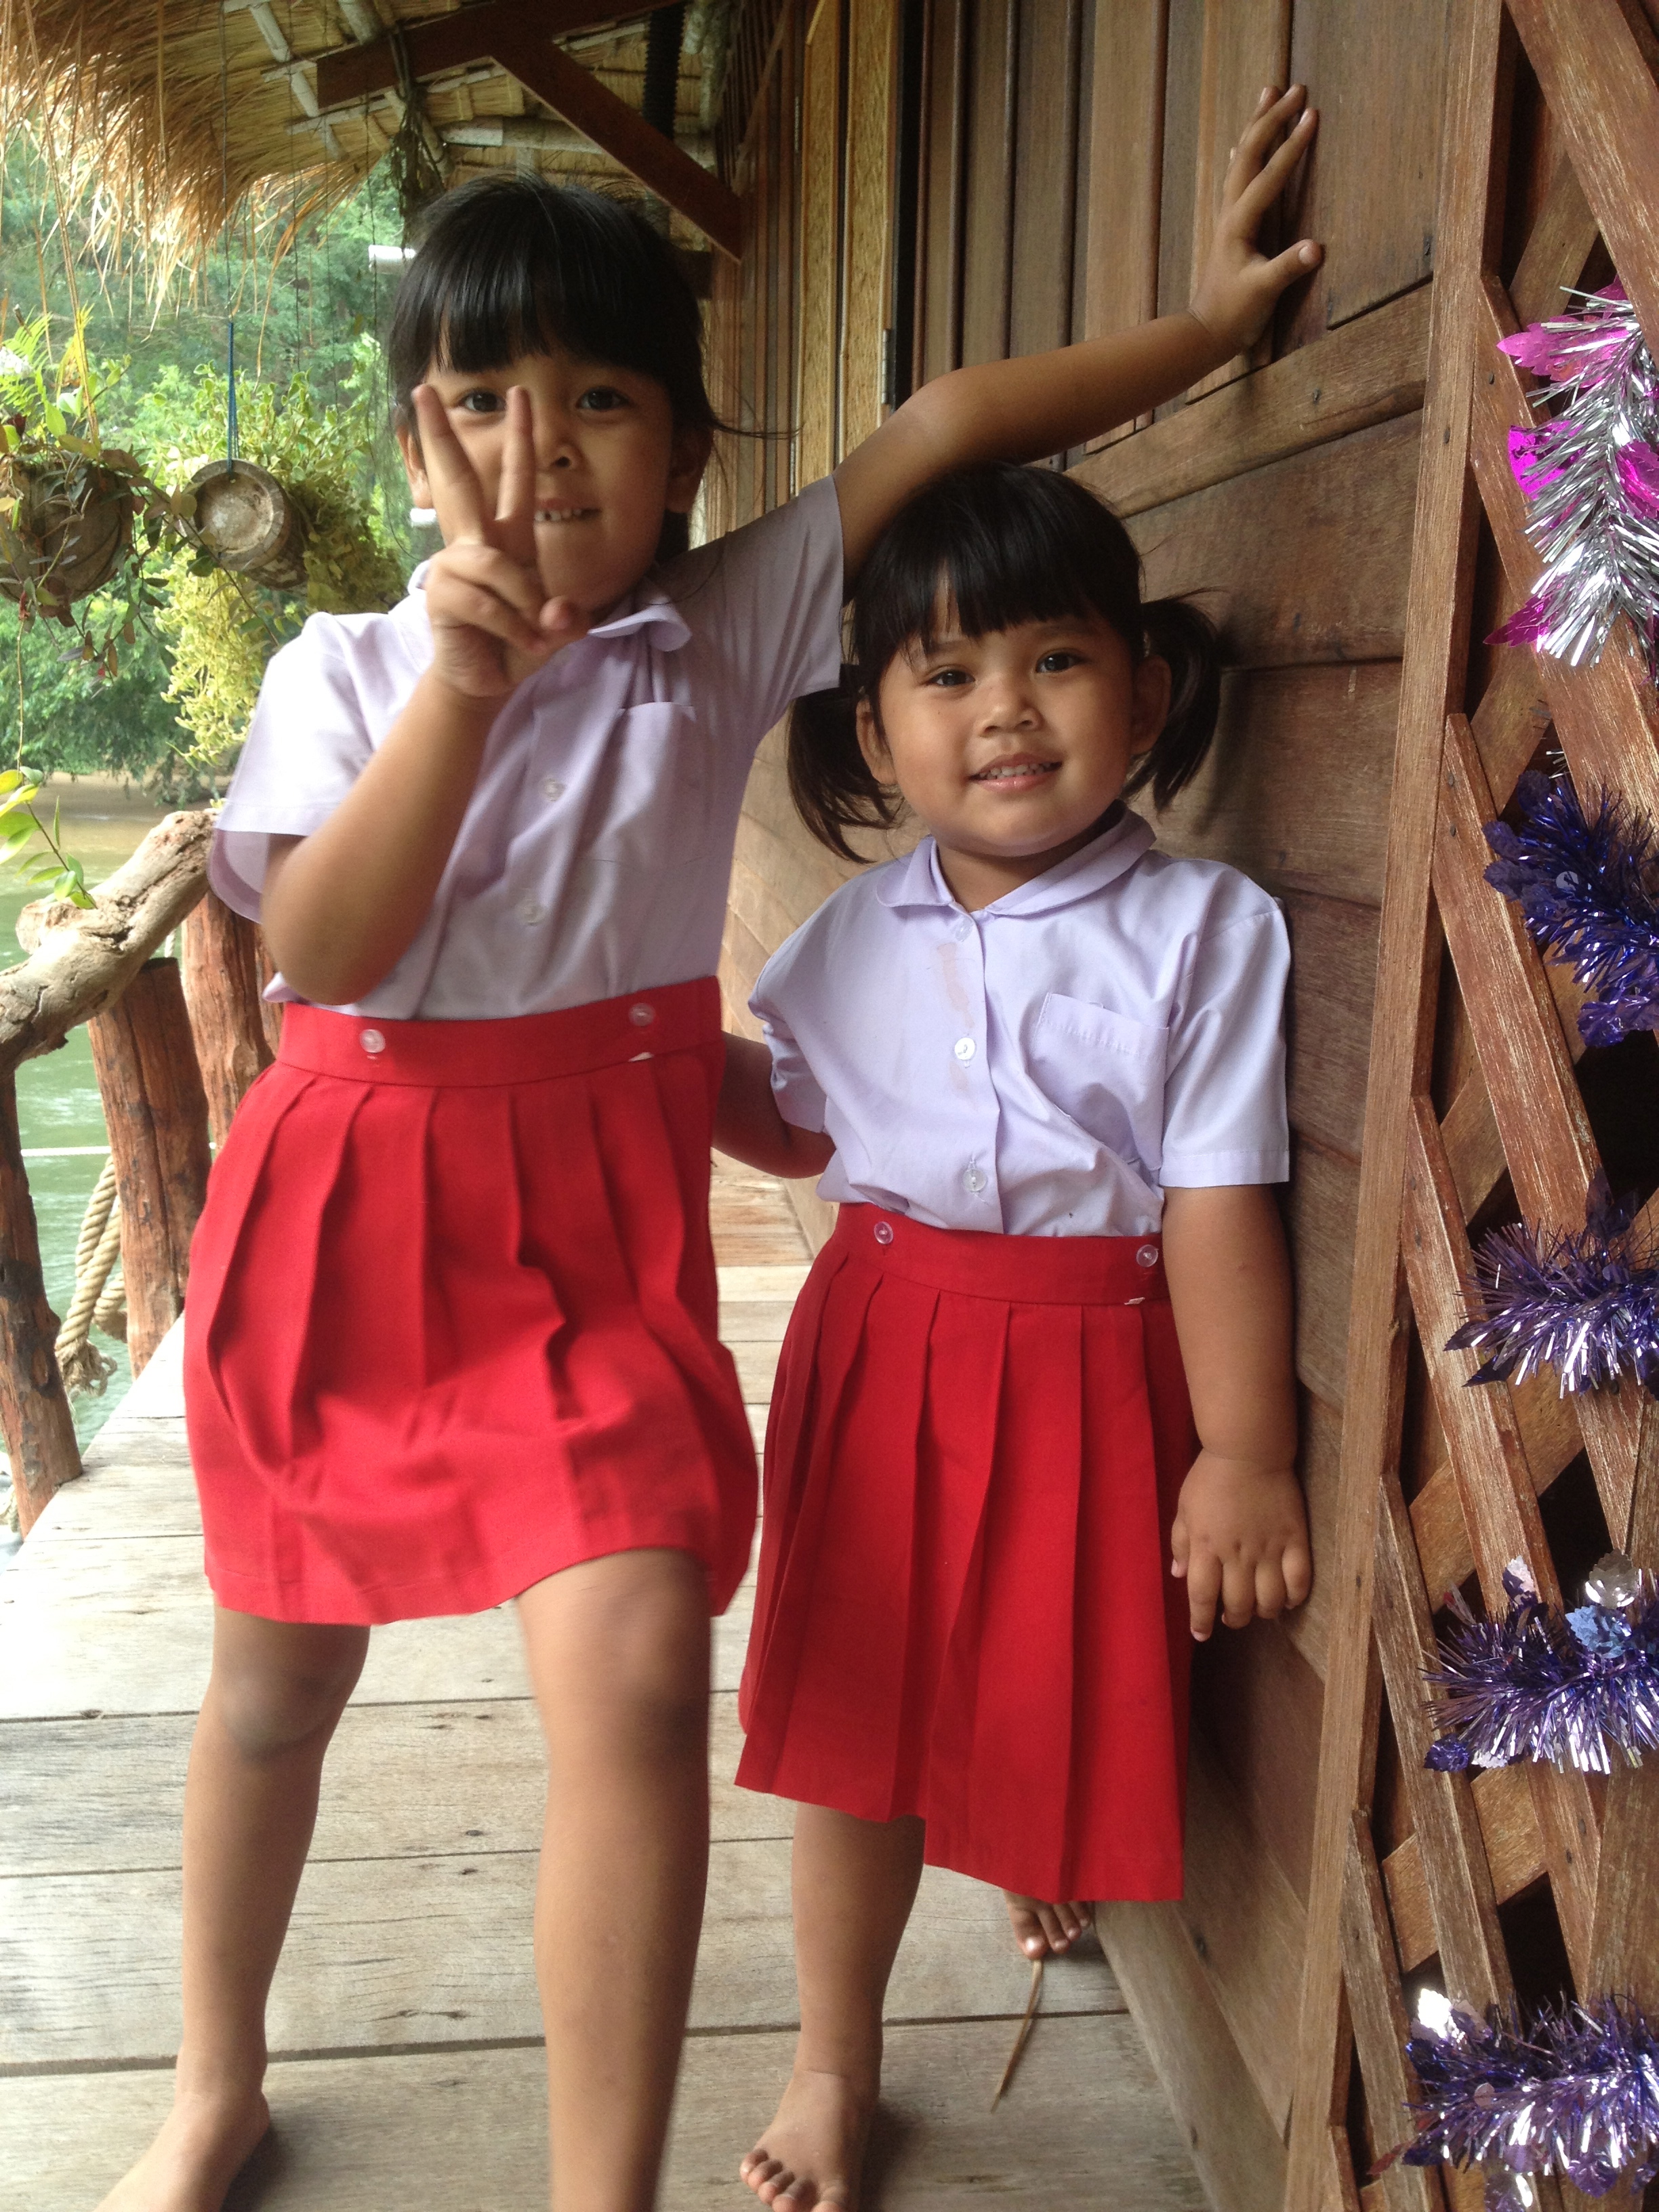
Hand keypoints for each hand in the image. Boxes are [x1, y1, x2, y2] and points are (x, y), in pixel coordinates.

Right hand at [411, 383, 591, 700]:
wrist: (488, 682)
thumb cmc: (518, 646)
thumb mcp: (556, 631)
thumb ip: (569, 620)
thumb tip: (560, 613)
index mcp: (508, 539)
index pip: (514, 480)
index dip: (518, 439)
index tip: (519, 395)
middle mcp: (476, 544)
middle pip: (458, 481)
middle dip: (442, 436)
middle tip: (423, 389)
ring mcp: (454, 567)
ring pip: (493, 564)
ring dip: (522, 604)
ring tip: (534, 634)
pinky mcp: (441, 594)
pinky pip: (487, 601)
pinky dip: (511, 626)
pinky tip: (519, 642)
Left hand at [1170, 1448, 1311, 1641]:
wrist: (1249, 1450)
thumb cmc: (1210, 1478)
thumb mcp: (1184, 1508)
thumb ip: (1180, 1543)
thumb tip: (1177, 1575)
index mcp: (1205, 1546)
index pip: (1201, 1596)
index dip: (1201, 1621)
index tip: (1201, 1634)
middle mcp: (1236, 1554)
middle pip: (1238, 1604)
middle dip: (1234, 1620)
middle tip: (1231, 1618)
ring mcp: (1268, 1548)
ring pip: (1269, 1599)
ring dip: (1263, 1612)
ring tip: (1259, 1610)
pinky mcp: (1295, 1540)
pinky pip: (1299, 1580)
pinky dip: (1294, 1597)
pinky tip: (1287, 1600)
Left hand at [1188, 86, 1322, 359]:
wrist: (1204, 333)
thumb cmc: (1234, 315)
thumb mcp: (1264, 293)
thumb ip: (1288, 268)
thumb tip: (1318, 248)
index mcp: (1239, 224)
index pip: (1270, 175)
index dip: (1293, 144)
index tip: (1313, 113)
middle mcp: (1230, 212)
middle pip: (1250, 153)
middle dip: (1272, 119)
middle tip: (1296, 88)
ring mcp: (1227, 216)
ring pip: (1241, 158)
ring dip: (1256, 125)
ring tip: (1269, 93)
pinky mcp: (1229, 226)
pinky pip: (1236, 177)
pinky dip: (1244, 153)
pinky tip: (1241, 145)